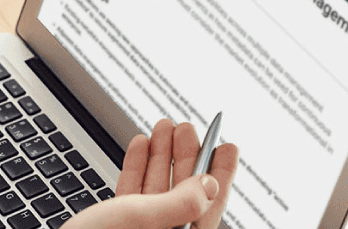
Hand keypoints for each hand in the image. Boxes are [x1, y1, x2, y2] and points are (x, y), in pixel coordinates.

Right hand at [64, 119, 238, 228]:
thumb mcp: (144, 218)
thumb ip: (181, 201)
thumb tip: (210, 183)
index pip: (211, 203)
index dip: (222, 171)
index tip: (228, 144)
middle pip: (184, 190)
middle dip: (186, 155)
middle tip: (186, 128)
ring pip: (157, 188)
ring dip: (160, 155)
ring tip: (162, 127)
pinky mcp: (119, 225)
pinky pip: (133, 193)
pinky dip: (137, 167)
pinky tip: (140, 145)